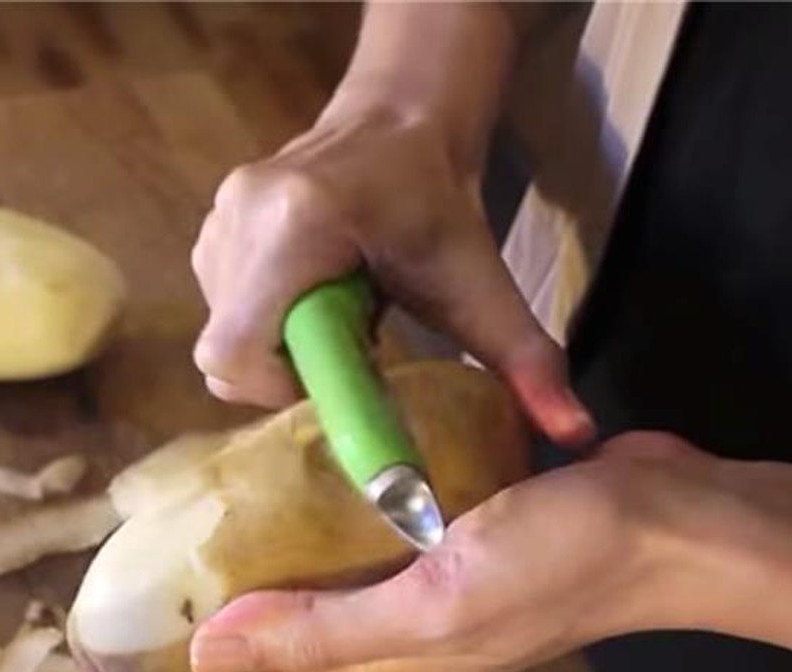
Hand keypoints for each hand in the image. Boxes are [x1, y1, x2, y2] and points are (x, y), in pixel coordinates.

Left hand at [81, 434, 712, 671]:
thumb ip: (325, 630)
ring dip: (237, 610)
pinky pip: (346, 571)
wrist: (669, 526)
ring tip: (174, 578)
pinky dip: (295, 559)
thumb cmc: (557, 559)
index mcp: (382, 667)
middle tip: (118, 633)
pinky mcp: (442, 556)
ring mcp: (419, 605)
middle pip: (269, 667)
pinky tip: (273, 519)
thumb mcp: (436, 601)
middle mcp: (390, 648)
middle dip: (189, 663)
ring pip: (304, 619)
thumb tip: (207, 654)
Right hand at [190, 101, 594, 445]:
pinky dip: (263, 325)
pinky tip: (312, 303)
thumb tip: (578, 432)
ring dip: (277, 350)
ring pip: (222, 334)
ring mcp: (220, 219)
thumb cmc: (440, 204)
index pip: (236, 354)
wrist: (402, 118)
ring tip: (336, 322)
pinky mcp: (213, 226)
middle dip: (285, 374)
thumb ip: (527, 360)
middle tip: (346, 355)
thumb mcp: (482, 285)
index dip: (281, 389)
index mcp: (296, 226)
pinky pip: (222, 308)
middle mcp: (241, 217)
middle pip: (225, 355)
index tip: (343, 374)